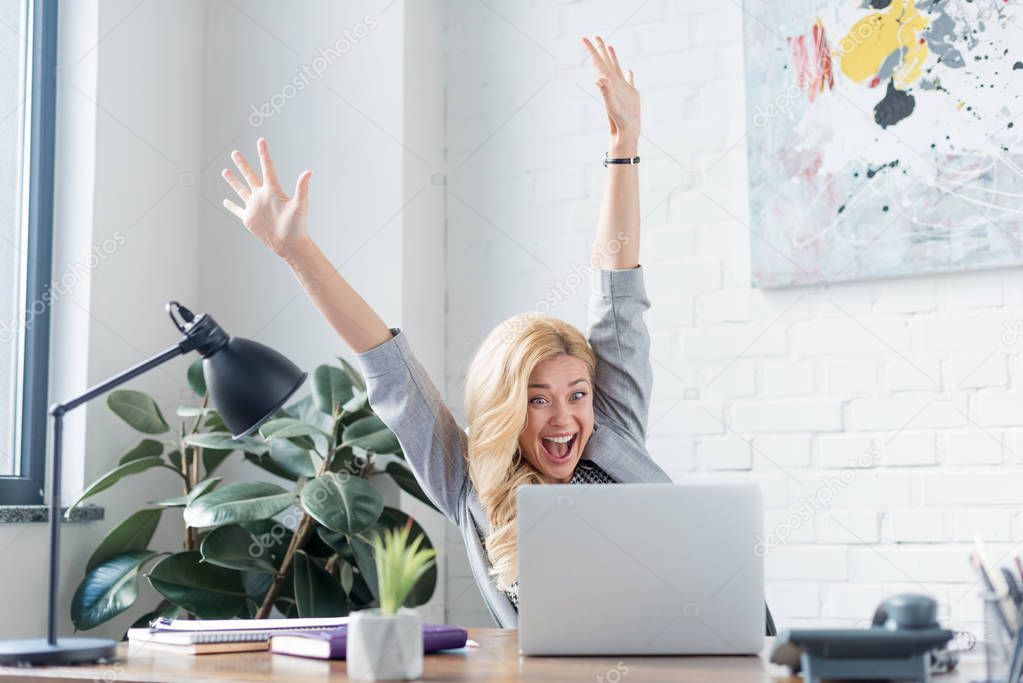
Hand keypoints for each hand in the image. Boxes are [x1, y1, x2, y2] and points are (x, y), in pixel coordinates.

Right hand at [222, 138, 311, 257]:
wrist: (290, 244)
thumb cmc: (297, 225)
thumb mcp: (300, 204)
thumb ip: (302, 187)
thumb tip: (309, 171)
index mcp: (273, 190)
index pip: (267, 167)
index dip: (264, 154)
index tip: (261, 140)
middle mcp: (262, 195)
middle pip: (249, 175)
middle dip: (242, 164)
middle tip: (235, 152)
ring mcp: (254, 206)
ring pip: (240, 189)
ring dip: (232, 180)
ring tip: (225, 170)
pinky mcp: (249, 219)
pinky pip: (237, 210)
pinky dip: (230, 205)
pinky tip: (224, 200)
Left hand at [581, 35, 639, 152]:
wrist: (627, 132)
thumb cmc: (619, 120)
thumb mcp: (612, 104)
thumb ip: (606, 91)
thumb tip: (599, 79)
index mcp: (607, 82)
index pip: (597, 62)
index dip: (591, 50)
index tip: (583, 38)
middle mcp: (613, 83)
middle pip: (605, 61)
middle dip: (600, 49)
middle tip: (595, 36)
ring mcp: (622, 87)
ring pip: (616, 68)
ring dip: (612, 57)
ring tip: (610, 46)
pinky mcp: (631, 94)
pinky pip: (629, 80)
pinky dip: (629, 73)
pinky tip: (629, 70)